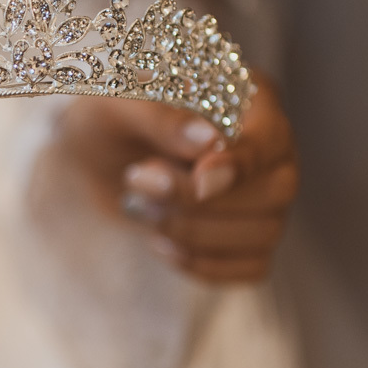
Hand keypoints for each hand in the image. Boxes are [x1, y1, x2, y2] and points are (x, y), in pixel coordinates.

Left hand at [57, 70, 297, 281]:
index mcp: (250, 99)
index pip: (270, 138)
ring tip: (137, 205)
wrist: (92, 156)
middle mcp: (270, 150)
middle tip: (137, 178)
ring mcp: (267, 199)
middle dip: (199, 200)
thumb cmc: (110, 116)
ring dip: (193, 231)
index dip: (239, 166)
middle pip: (275, 191)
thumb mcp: (118, 104)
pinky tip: (159, 242)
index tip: (198, 180)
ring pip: (264, 233)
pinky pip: (251, 267)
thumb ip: (162, 117)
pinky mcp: (248, 240)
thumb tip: (210, 141)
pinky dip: (202, 263)